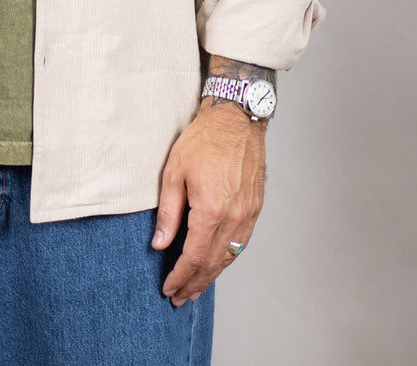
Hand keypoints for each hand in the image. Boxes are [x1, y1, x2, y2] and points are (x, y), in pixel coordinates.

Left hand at [151, 104, 265, 306]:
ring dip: (212, 276)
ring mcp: (248, 214)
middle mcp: (233, 217)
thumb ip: (168, 211)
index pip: (194, 256)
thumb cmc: (203, 139)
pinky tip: (216, 264)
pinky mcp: (256, 208)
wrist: (236, 118)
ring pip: (230, 257)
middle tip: (180, 298)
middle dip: (195, 283)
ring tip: (196, 288)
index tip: (169, 288)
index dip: (180, 276)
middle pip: (213, 263)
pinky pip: (241, 243)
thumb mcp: (174, 172)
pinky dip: (227, 259)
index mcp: (211, 209)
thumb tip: (161, 243)